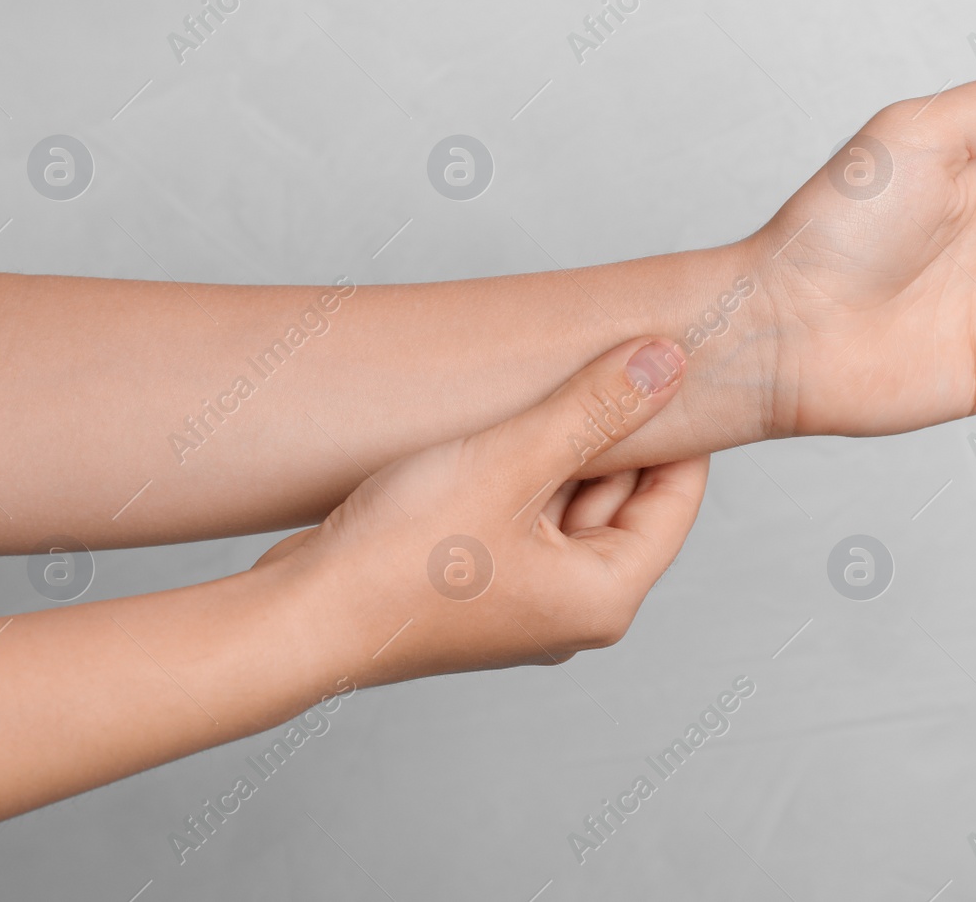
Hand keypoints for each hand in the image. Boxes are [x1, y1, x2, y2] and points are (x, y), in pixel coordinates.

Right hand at [255, 338, 707, 685]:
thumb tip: (667, 362)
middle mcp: (573, 607)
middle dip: (612, 432)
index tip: (666, 363)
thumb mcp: (512, 462)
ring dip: (560, 449)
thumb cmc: (399, 561)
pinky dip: (520, 474)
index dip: (677, 426)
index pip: (676, 497)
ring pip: (569, 504)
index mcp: (605, 596)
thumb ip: (596, 409)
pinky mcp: (479, 585)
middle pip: (624, 499)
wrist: (298, 616)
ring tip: (542, 386)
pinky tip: (497, 428)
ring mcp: (525, 600)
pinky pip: (522, 516)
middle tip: (602, 358)